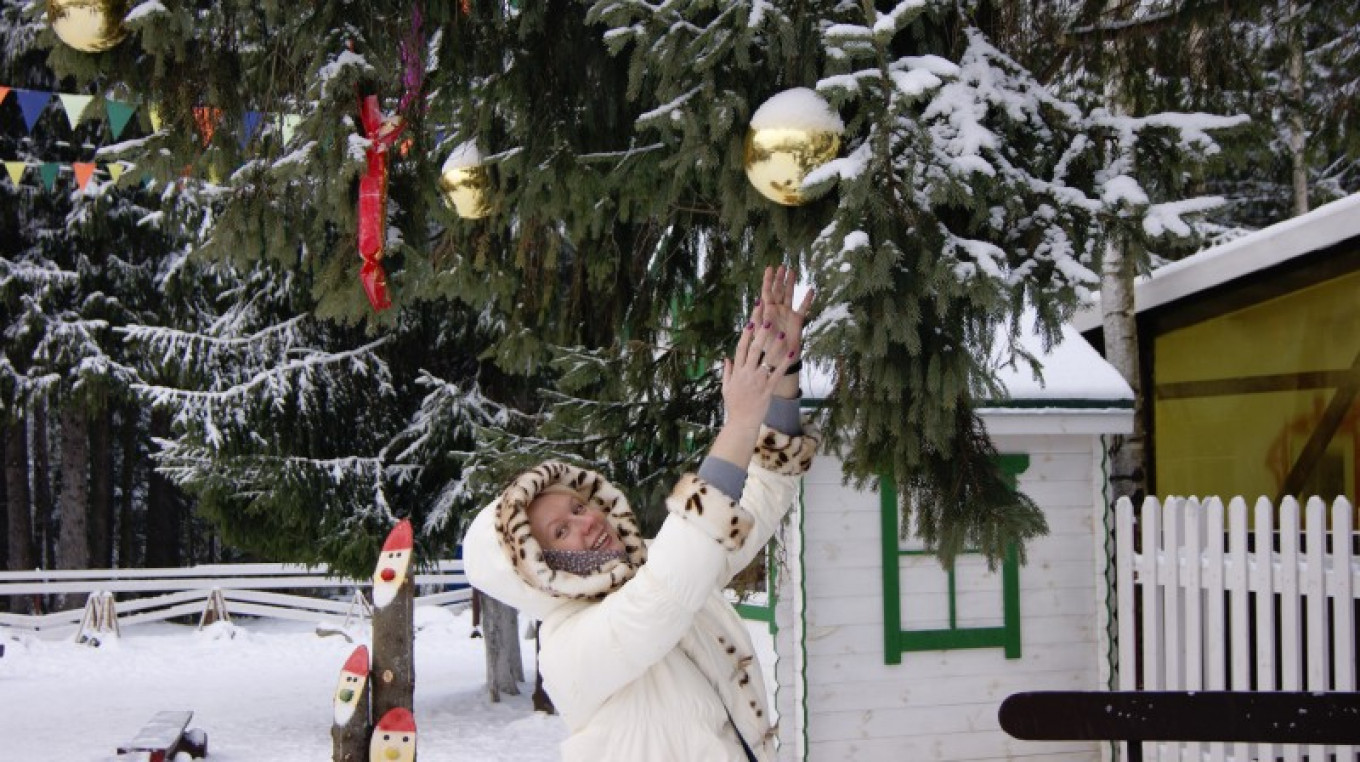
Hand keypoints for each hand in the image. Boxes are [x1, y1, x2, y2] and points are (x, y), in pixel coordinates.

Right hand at [721, 308, 792, 427]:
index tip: (751, 322)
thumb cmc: (734, 406)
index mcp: (737, 372)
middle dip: (761, 334)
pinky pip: (777, 374)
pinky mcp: (768, 389)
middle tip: (768, 320)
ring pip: (766, 360)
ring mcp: (757, 381)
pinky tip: (791, 354)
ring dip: (774, 347)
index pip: (741, 349)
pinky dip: (784, 363)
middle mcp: (746, 374)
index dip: (746, 335)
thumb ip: (727, 372)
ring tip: (782, 334)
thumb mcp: (725, 388)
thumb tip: (726, 358)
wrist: (741, 422)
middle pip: (754, 350)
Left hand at [757, 265, 813, 362]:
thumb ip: (759, 317)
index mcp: (766, 311)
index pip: (766, 292)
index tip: (769, 268)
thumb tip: (759, 301)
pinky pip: (803, 308)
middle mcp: (777, 310)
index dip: (768, 280)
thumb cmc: (765, 347)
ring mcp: (787, 314)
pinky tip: (811, 290)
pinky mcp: (797, 321)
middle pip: (778, 291)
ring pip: (790, 295)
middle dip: (780, 278)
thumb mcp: (759, 331)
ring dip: (791, 284)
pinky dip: (807, 299)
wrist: (778, 359)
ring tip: (793, 270)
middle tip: (782, 266)